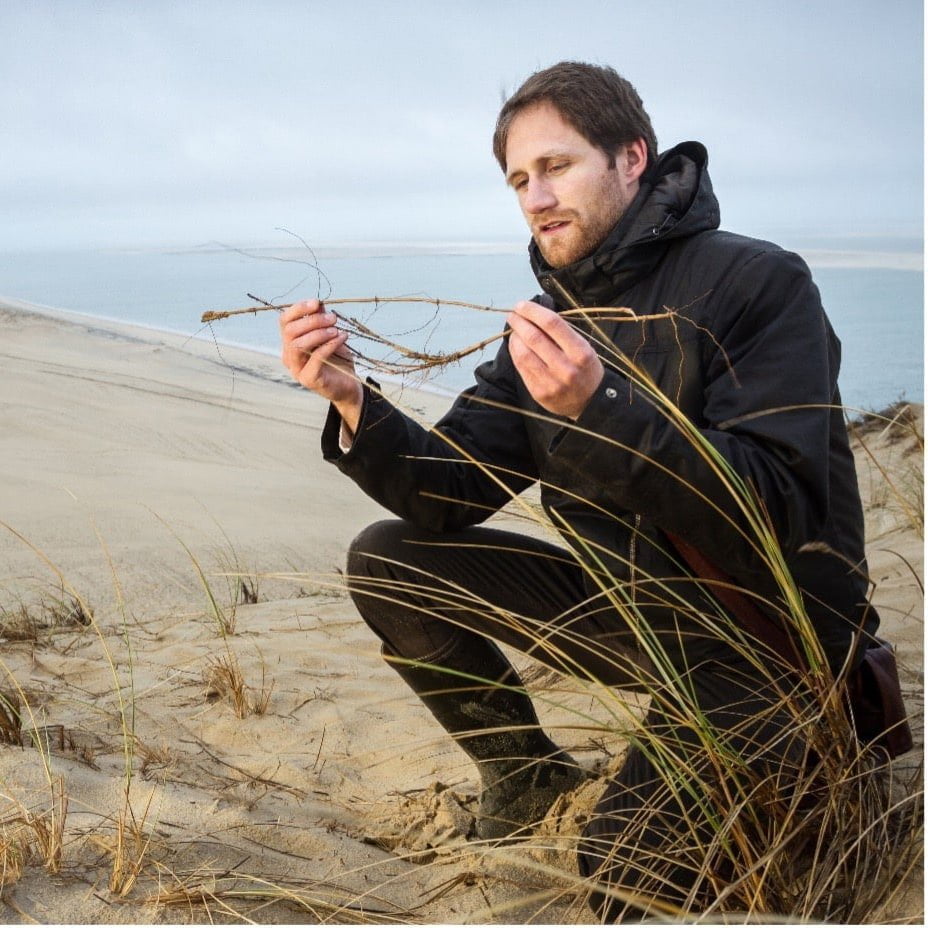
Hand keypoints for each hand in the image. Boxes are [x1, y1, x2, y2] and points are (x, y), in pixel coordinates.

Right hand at [279, 300, 362, 431]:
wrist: (348, 386)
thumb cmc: (337, 359)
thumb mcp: (330, 336)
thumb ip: (322, 321)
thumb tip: (318, 303)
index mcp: (290, 342)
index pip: (284, 321)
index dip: (298, 309)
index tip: (316, 302)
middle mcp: (289, 355)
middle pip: (290, 332)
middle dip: (312, 321)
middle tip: (333, 318)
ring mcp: (296, 369)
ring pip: (298, 345)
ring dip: (319, 333)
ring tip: (336, 330)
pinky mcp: (308, 379)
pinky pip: (315, 358)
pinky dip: (329, 345)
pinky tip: (342, 338)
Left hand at [506, 300, 603, 419]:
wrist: (590, 402)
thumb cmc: (585, 369)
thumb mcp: (584, 348)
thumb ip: (562, 333)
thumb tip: (535, 314)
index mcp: (580, 352)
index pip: (552, 324)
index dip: (533, 311)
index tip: (522, 305)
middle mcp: (566, 368)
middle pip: (534, 337)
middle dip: (519, 322)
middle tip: (513, 315)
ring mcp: (551, 383)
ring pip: (523, 353)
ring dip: (515, 337)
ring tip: (515, 330)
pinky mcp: (539, 393)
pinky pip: (522, 368)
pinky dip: (515, 352)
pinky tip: (516, 345)